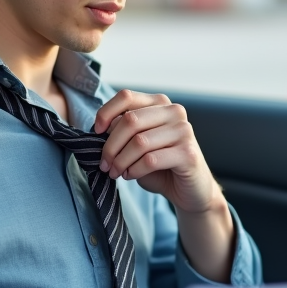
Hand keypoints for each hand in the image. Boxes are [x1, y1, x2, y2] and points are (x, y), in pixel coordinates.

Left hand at [95, 89, 216, 213]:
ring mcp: (184, 131)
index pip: (126, 96)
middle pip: (130, 120)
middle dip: (110, 146)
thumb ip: (124, 131)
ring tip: (116, 172)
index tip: (96, 132)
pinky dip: (135, 170)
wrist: (189, 191)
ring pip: (139, 142)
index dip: (106, 113)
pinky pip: (151, 160)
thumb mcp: (138, 143)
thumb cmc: (160, 166)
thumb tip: (102, 129)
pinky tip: (131, 175)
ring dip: (121, 161)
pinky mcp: (188, 153)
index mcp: (160, 104)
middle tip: (104, 164)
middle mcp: (174, 112)